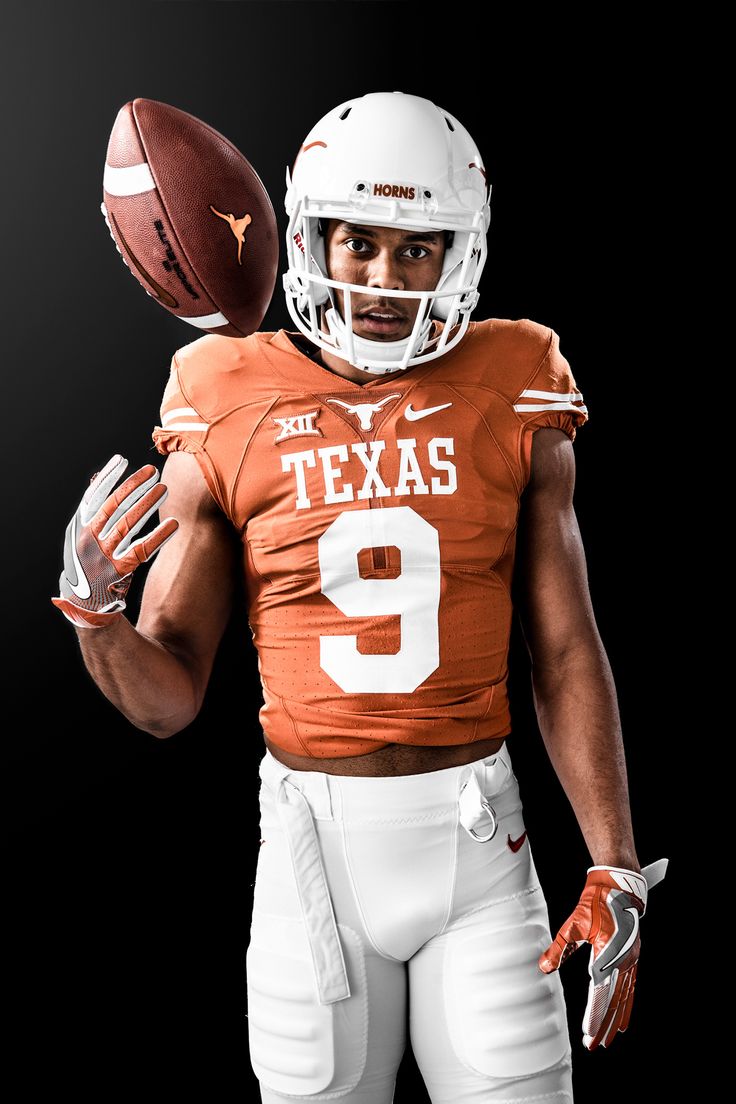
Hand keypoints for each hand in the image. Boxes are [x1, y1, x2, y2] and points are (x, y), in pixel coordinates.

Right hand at [52, 454, 177, 628]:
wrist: (82, 604)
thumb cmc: (86, 563)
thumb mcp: (81, 535)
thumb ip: (91, 510)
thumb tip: (98, 477)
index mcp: (79, 528)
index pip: (94, 496)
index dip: (109, 477)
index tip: (123, 460)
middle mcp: (88, 540)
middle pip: (114, 507)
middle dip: (133, 486)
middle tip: (153, 471)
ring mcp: (103, 556)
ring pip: (128, 524)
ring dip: (147, 504)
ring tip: (164, 489)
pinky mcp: (118, 571)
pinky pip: (142, 550)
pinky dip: (159, 536)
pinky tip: (174, 523)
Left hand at [538, 857, 667, 1049]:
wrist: (619, 885)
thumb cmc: (596, 902)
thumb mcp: (574, 924)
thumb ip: (560, 948)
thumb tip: (544, 967)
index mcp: (608, 954)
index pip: (600, 994)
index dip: (593, 1016)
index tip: (587, 1034)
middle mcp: (623, 961)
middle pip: (614, 1001)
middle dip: (604, 1025)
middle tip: (594, 1045)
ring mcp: (631, 960)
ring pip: (624, 997)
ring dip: (616, 1019)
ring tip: (607, 1038)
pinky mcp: (633, 956)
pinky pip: (631, 988)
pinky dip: (627, 1005)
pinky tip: (623, 1018)